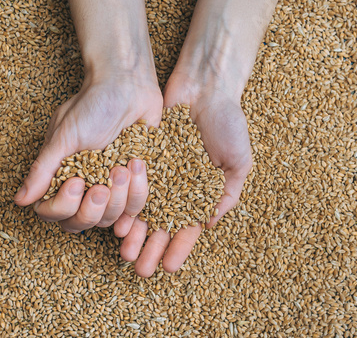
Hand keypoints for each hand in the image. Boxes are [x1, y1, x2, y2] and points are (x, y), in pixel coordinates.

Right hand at [14, 74, 162, 233]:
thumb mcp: (64, 136)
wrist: (128, 86)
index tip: (77, 182)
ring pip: (112, 218)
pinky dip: (138, 190)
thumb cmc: (93, 105)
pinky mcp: (136, 183)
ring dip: (119, 196)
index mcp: (63, 177)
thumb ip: (44, 169)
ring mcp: (111, 187)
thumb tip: (20, 200)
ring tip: (123, 167)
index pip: (55, 214)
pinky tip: (136, 166)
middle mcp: (86, 187)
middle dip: (93, 208)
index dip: (64, 207)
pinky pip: (137, 205)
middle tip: (102, 187)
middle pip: (83, 223)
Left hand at [118, 74, 252, 277]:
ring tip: (125, 251)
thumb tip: (209, 223)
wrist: (204, 88)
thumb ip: (227, 193)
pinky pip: (131, 184)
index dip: (179, 249)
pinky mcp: (142, 158)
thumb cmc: (227, 123)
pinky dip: (125, 203)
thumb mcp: (238, 161)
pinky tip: (118, 220)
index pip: (188, 227)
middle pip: (162, 225)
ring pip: (143, 210)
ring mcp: (157, 174)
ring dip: (135, 233)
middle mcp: (175, 187)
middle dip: (151, 248)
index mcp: (199, 193)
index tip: (168, 268)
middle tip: (140, 269)